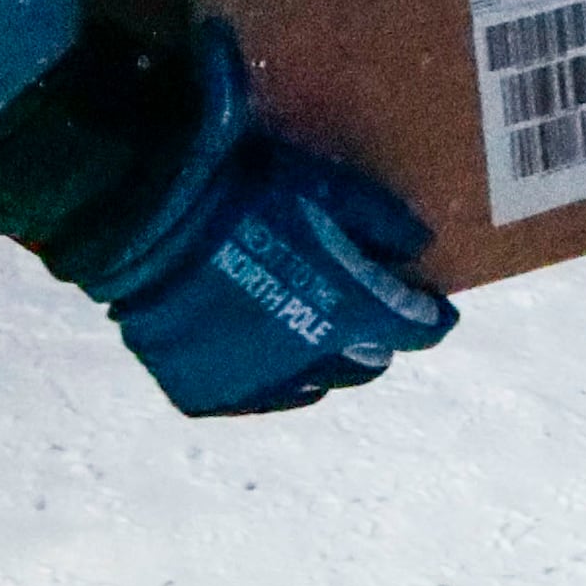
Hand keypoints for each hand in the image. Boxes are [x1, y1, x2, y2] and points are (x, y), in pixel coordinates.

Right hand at [73, 30, 454, 412]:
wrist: (151, 220)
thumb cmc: (246, 192)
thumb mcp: (325, 187)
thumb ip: (380, 220)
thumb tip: (419, 245)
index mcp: (350, 312)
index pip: (414, 331)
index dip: (428, 321)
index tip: (433, 313)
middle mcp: (312, 361)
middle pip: (364, 363)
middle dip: (371, 339)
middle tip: (364, 316)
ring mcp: (256, 384)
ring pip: (310, 386)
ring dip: (319, 361)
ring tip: (308, 332)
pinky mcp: (208, 393)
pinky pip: (253, 397)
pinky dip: (264, 378)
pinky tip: (260, 354)